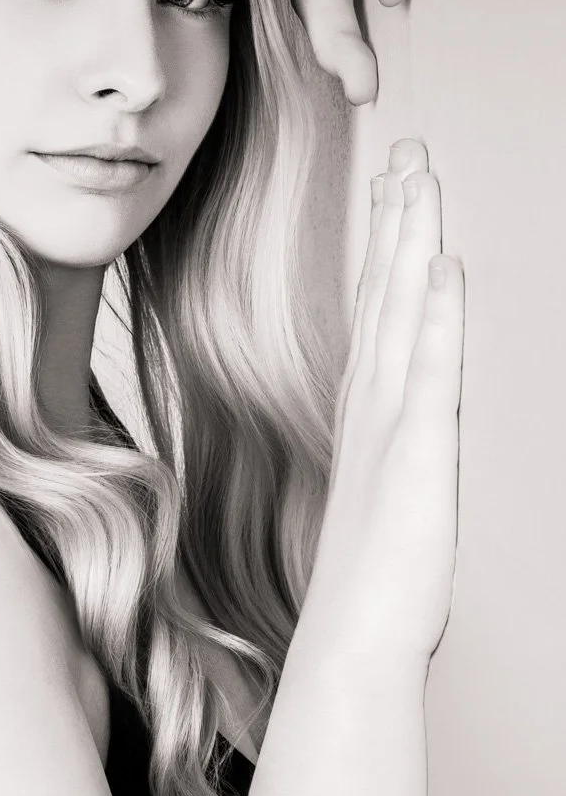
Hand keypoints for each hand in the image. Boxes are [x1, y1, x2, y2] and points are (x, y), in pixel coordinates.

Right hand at [304, 138, 464, 662]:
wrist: (354, 642)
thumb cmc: (370, 578)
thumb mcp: (382, 494)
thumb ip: (387, 443)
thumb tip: (391, 408)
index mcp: (369, 411)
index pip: (377, 308)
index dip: (387, 245)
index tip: (394, 191)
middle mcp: (374, 404)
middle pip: (385, 292)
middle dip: (398, 219)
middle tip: (407, 152)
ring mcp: (392, 425)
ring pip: (400, 314)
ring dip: (410, 244)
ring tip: (419, 180)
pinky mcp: (417, 454)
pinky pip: (427, 372)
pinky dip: (434, 316)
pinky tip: (442, 270)